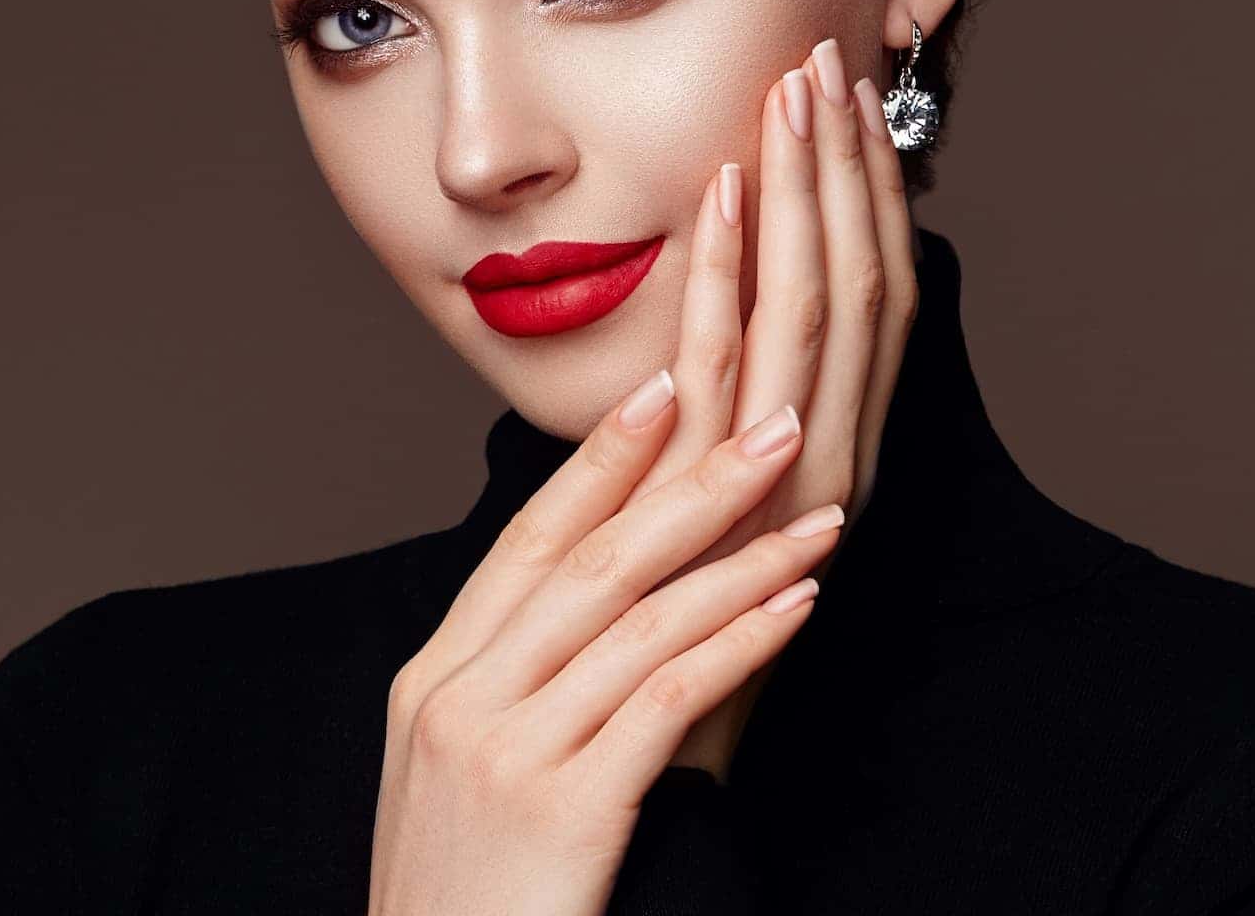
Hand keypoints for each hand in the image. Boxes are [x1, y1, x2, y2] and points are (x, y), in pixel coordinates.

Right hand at [368, 214, 845, 914]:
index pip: (527, 542)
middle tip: (774, 421)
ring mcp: (506, 749)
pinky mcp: (564, 808)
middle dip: (693, 481)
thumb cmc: (460, 899)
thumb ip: (503, 691)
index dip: (599, 462)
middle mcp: (461, 697)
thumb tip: (582, 620)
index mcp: (433, 679)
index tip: (663, 389)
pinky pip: (669, 698)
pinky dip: (740, 641)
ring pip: (641, 619)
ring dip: (743, 558)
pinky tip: (797, 608)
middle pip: (591, 560)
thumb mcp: (449, 777)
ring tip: (822, 516)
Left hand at [638, 36, 920, 779]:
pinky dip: (735, 271)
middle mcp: (835, 453)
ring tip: (790, 90)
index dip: (860, 196)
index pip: (866, 297)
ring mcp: (796, 478)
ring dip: (807, 192)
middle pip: (856, 281)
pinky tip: (721, 192)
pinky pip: (743, 365)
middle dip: (842, 167)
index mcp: (831, 446)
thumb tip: (699, 333)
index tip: (838, 102)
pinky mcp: (738, 506)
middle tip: (821, 58)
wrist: (655, 756)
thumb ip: (718, 425)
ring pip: (818, 306)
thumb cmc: (668, 629)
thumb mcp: (705, 509)